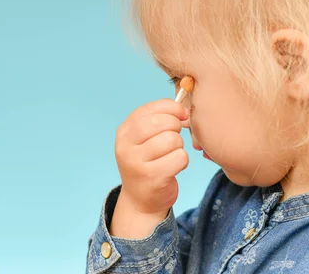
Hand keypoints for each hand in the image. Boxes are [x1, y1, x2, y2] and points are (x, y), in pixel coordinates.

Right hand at [110, 99, 189, 236]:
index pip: (150, 109)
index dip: (172, 108)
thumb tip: (184, 109)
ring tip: (171, 154)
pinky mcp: (151, 178)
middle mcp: (126, 146)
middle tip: (175, 138)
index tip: (182, 114)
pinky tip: (174, 166)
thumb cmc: (149, 162)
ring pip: (172, 140)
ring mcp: (136, 163)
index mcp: (124, 131)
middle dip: (176, 127)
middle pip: (162, 122)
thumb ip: (160, 119)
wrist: (141, 200)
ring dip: (179, 146)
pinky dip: (182, 161)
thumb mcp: (145, 138)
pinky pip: (179, 158)